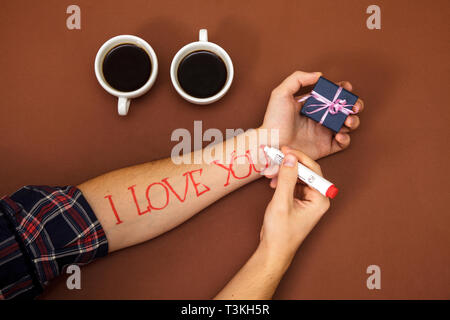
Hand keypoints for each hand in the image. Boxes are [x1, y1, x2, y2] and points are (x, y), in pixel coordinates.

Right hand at [259, 147, 329, 261]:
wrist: (273, 250)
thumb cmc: (281, 233)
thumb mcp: (282, 202)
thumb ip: (287, 178)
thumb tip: (291, 158)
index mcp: (320, 199)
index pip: (313, 170)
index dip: (299, 157)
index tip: (284, 150)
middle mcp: (317, 198)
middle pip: (305, 172)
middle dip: (288, 166)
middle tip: (274, 159)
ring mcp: (307, 200)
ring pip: (297, 176)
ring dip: (283, 172)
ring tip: (269, 173)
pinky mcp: (298, 201)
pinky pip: (292, 184)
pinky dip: (281, 180)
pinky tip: (272, 182)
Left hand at [260, 71, 363, 160]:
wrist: (271, 142)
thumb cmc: (274, 119)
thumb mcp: (281, 93)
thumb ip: (298, 79)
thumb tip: (319, 75)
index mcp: (313, 104)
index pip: (334, 94)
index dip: (343, 90)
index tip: (346, 88)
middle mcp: (321, 117)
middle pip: (346, 109)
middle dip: (354, 106)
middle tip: (353, 107)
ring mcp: (324, 132)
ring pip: (348, 125)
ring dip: (353, 121)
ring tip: (347, 121)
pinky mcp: (325, 147)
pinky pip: (343, 143)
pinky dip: (346, 138)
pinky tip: (339, 134)